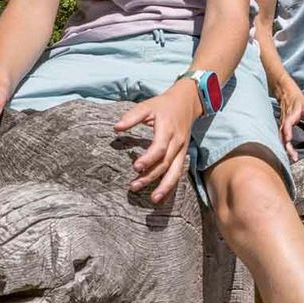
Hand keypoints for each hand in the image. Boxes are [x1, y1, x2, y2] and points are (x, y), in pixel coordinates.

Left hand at [114, 82, 202, 202]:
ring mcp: (182, 150)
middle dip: (150, 176)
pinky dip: (171, 186)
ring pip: (175, 172)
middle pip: (165, 163)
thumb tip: (116, 127)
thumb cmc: (163, 105)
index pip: (160, 148)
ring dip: (165, 187)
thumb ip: (132, 117)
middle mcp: (177, 142)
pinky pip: (178, 173)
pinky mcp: (183, 155)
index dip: (148, 159)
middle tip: (134, 186)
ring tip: (154, 199)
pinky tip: (162, 197)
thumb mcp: (147, 106)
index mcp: (168, 129)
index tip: (135, 167)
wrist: (187, 103)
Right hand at [275, 82, 303, 161]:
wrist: (287, 96)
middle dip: (287, 147)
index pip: (287, 125)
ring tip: (294, 159)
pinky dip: (286, 148)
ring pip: (282, 140)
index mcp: (289, 116)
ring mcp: (283, 127)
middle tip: (294, 158)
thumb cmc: (297, 101)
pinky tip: (291, 156)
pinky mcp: (283, 130)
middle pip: (283, 136)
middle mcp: (284, 123)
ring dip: (287, 150)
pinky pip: (283, 140)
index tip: (288, 139)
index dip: (287, 132)